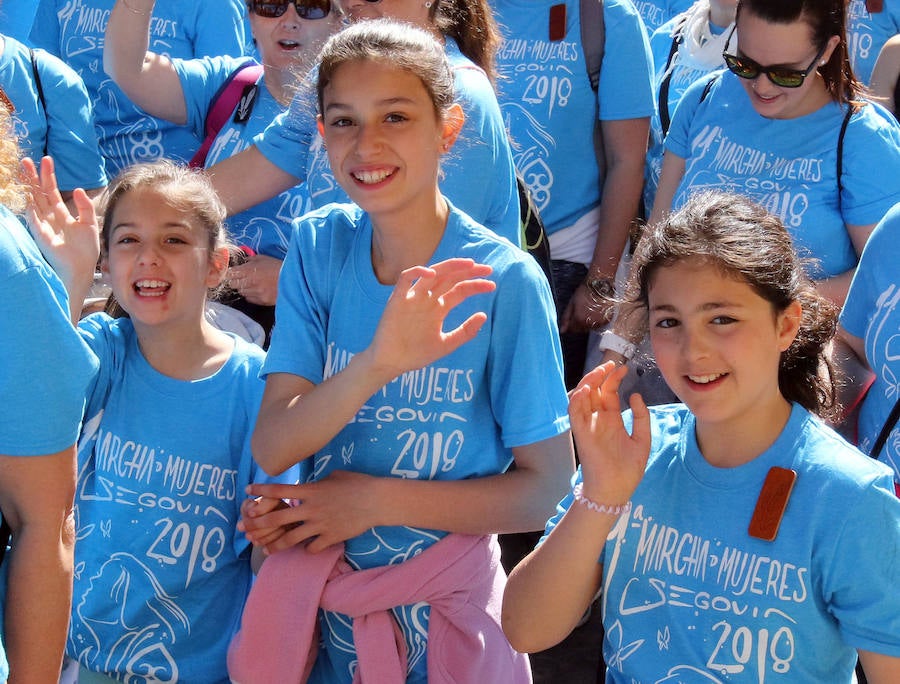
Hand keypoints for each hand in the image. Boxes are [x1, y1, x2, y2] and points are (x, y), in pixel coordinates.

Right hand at [22, 156, 98, 289]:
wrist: (81, 267)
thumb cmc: (85, 249)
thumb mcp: (90, 223)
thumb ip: (85, 206)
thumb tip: (77, 189)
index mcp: (61, 213)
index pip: (52, 190)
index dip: (48, 175)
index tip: (46, 159)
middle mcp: (49, 216)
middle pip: (38, 192)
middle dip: (33, 176)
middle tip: (27, 159)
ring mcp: (42, 224)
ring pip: (33, 200)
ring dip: (28, 185)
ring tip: (23, 169)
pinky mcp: (40, 234)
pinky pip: (33, 218)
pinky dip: (30, 206)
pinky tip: (28, 194)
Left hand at [226, 254, 281, 305]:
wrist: (293, 279)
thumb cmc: (278, 267)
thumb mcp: (263, 258)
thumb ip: (250, 260)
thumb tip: (241, 262)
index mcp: (249, 270)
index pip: (229, 274)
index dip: (227, 273)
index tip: (228, 273)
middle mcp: (250, 283)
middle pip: (232, 284)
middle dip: (234, 281)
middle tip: (240, 278)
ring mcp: (256, 293)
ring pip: (241, 292)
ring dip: (244, 288)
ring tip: (253, 284)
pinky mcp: (261, 301)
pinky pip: (249, 298)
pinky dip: (251, 295)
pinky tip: (258, 290)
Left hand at [240, 471, 380, 553]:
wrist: (377, 501)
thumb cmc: (358, 483)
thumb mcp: (334, 476)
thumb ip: (316, 483)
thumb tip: (307, 487)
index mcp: (312, 490)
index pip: (280, 490)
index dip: (261, 490)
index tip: (248, 490)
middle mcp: (312, 508)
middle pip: (278, 518)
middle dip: (259, 523)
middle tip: (246, 527)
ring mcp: (321, 525)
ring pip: (290, 539)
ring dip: (275, 545)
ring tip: (265, 549)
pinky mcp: (331, 537)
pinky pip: (311, 548)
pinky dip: (306, 549)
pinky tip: (304, 549)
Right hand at [367, 258, 495, 380]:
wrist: (390, 363)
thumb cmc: (416, 355)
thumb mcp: (446, 344)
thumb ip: (465, 332)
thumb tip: (484, 315)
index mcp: (438, 308)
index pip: (459, 290)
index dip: (476, 286)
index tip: (492, 285)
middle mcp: (427, 299)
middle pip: (449, 278)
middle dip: (468, 272)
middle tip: (488, 269)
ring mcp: (412, 297)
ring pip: (432, 274)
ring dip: (450, 266)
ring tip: (469, 264)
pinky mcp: (397, 300)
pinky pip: (405, 279)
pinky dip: (416, 272)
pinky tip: (432, 274)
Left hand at [560, 283, 612, 333]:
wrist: (602, 285)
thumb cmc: (586, 291)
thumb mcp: (572, 302)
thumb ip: (566, 317)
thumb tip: (562, 330)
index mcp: (579, 319)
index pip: (572, 330)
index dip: (570, 324)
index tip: (572, 317)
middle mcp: (589, 324)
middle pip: (581, 330)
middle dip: (578, 323)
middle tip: (581, 311)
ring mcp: (599, 323)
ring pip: (590, 328)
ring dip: (587, 323)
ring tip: (589, 310)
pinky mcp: (607, 321)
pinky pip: (599, 325)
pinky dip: (596, 321)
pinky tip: (596, 312)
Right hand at [568, 362, 650, 504]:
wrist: (616, 490)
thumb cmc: (628, 469)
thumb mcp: (642, 440)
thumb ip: (641, 417)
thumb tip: (635, 395)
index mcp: (611, 420)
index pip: (608, 393)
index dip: (614, 379)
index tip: (623, 368)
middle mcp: (598, 419)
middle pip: (595, 390)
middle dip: (601, 375)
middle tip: (611, 363)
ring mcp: (588, 425)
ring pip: (582, 397)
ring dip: (588, 382)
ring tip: (599, 372)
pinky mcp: (581, 433)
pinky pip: (574, 412)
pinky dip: (578, 399)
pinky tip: (587, 390)